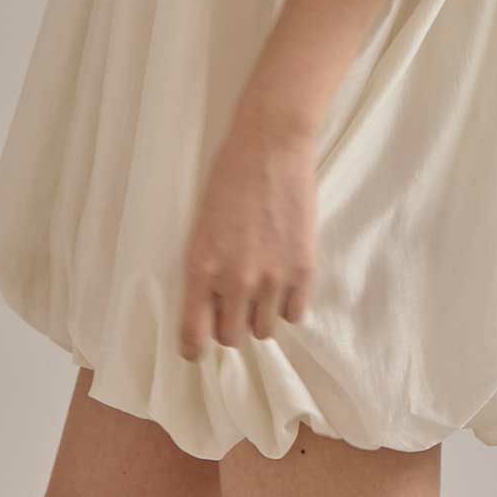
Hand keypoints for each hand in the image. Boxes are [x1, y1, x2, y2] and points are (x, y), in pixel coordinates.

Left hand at [178, 105, 317, 360]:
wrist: (272, 146)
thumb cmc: (229, 177)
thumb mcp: (202, 225)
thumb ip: (206, 268)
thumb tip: (212, 305)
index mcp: (201, 267)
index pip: (193, 334)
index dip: (194, 348)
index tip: (196, 350)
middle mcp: (235, 280)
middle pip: (231, 337)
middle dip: (229, 325)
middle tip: (233, 304)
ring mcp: (273, 277)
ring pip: (264, 329)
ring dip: (259, 314)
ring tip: (261, 288)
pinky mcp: (303, 269)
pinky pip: (295, 314)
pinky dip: (288, 305)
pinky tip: (283, 283)